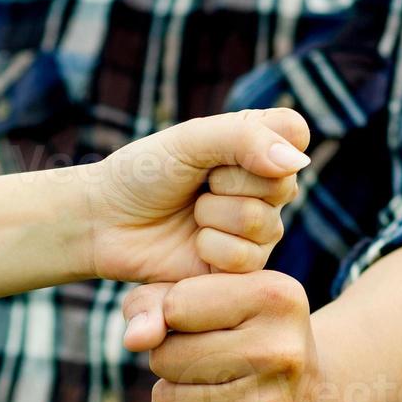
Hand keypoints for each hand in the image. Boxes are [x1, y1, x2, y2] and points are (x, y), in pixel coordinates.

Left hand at [82, 109, 309, 284]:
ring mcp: (256, 228)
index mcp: (255, 145)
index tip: (217, 150)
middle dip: (228, 183)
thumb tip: (297, 161)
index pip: (294, 133)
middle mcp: (264, 187)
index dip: (261, 143)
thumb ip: (244, 139)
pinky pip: (248, 258)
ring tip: (191, 214)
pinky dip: (212, 248)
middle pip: (283, 184)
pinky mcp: (241, 268)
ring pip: (265, 224)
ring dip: (215, 217)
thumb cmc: (144, 173)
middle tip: (196, 185)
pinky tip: (192, 242)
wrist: (104, 222)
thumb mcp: (190, 141)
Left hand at [123, 271, 346, 401]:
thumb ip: (156, 298)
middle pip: (165, 356)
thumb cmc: (245, 337)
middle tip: (217, 366)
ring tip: (220, 395)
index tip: (211, 324)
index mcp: (277, 298)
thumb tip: (134, 339)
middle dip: (174, 361)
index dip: (176, 318)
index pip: (175, 306)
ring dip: (177, 397)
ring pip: (164, 398)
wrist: (316, 400)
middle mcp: (282, 353)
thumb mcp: (213, 295)